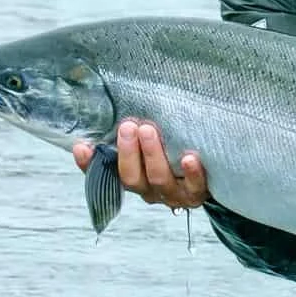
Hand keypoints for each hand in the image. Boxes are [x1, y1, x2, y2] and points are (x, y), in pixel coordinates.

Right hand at [73, 119, 208, 211]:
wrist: (213, 172)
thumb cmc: (175, 148)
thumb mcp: (152, 139)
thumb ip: (134, 129)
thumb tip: (115, 103)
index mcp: (133, 177)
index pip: (104, 173)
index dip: (89, 164)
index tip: (82, 147)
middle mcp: (149, 189)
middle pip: (131, 178)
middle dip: (127, 152)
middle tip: (127, 126)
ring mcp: (173, 193)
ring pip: (158, 179)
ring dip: (152, 155)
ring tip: (149, 130)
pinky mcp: (197, 193)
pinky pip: (194, 186)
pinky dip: (191, 173)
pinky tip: (190, 158)